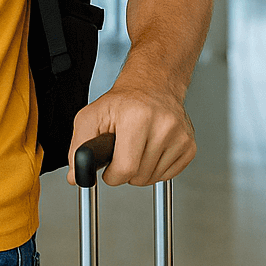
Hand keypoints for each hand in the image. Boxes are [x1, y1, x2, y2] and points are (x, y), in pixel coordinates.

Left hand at [66, 82, 194, 186]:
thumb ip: (78, 148)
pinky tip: (150, 150)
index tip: (109, 168)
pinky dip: (155, 169)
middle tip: (122, 152)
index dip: (112, 175)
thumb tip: (75, 177)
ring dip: (141, 171)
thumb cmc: (122, 102)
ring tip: (136, 148)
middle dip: (125, 172)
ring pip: (154, 178)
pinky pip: (168, 175)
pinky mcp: (189, 145)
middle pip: (140, 177)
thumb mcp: (90, 117)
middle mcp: (163, 125)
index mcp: (137, 117)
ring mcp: (180, 136)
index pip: (125, 169)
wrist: (151, 87)